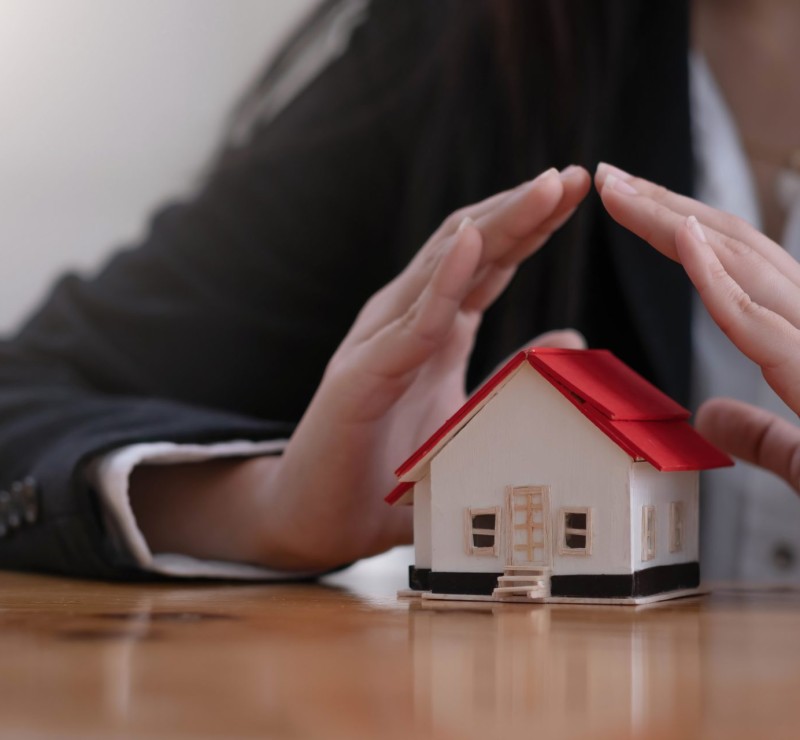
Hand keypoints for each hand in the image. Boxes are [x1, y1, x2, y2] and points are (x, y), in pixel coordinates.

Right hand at [131, 165, 590, 570]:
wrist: (317, 520)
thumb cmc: (386, 473)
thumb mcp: (468, 419)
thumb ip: (514, 377)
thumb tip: (571, 338)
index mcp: (432, 331)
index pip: (487, 263)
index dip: (529, 225)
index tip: (576, 191)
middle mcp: (404, 322)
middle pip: (469, 250)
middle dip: (523, 210)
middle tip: (575, 176)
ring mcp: (379, 343)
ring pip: (441, 270)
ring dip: (495, 226)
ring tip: (545, 189)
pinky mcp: (362, 376)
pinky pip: (411, 324)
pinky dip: (443, 281)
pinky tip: (473, 244)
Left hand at [596, 162, 799, 491]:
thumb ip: (763, 435)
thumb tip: (708, 414)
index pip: (739, 270)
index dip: (682, 235)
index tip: (633, 209)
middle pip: (735, 250)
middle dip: (666, 210)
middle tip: (610, 179)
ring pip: (743, 265)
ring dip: (674, 222)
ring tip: (619, 189)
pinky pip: (763, 320)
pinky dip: (718, 277)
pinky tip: (680, 236)